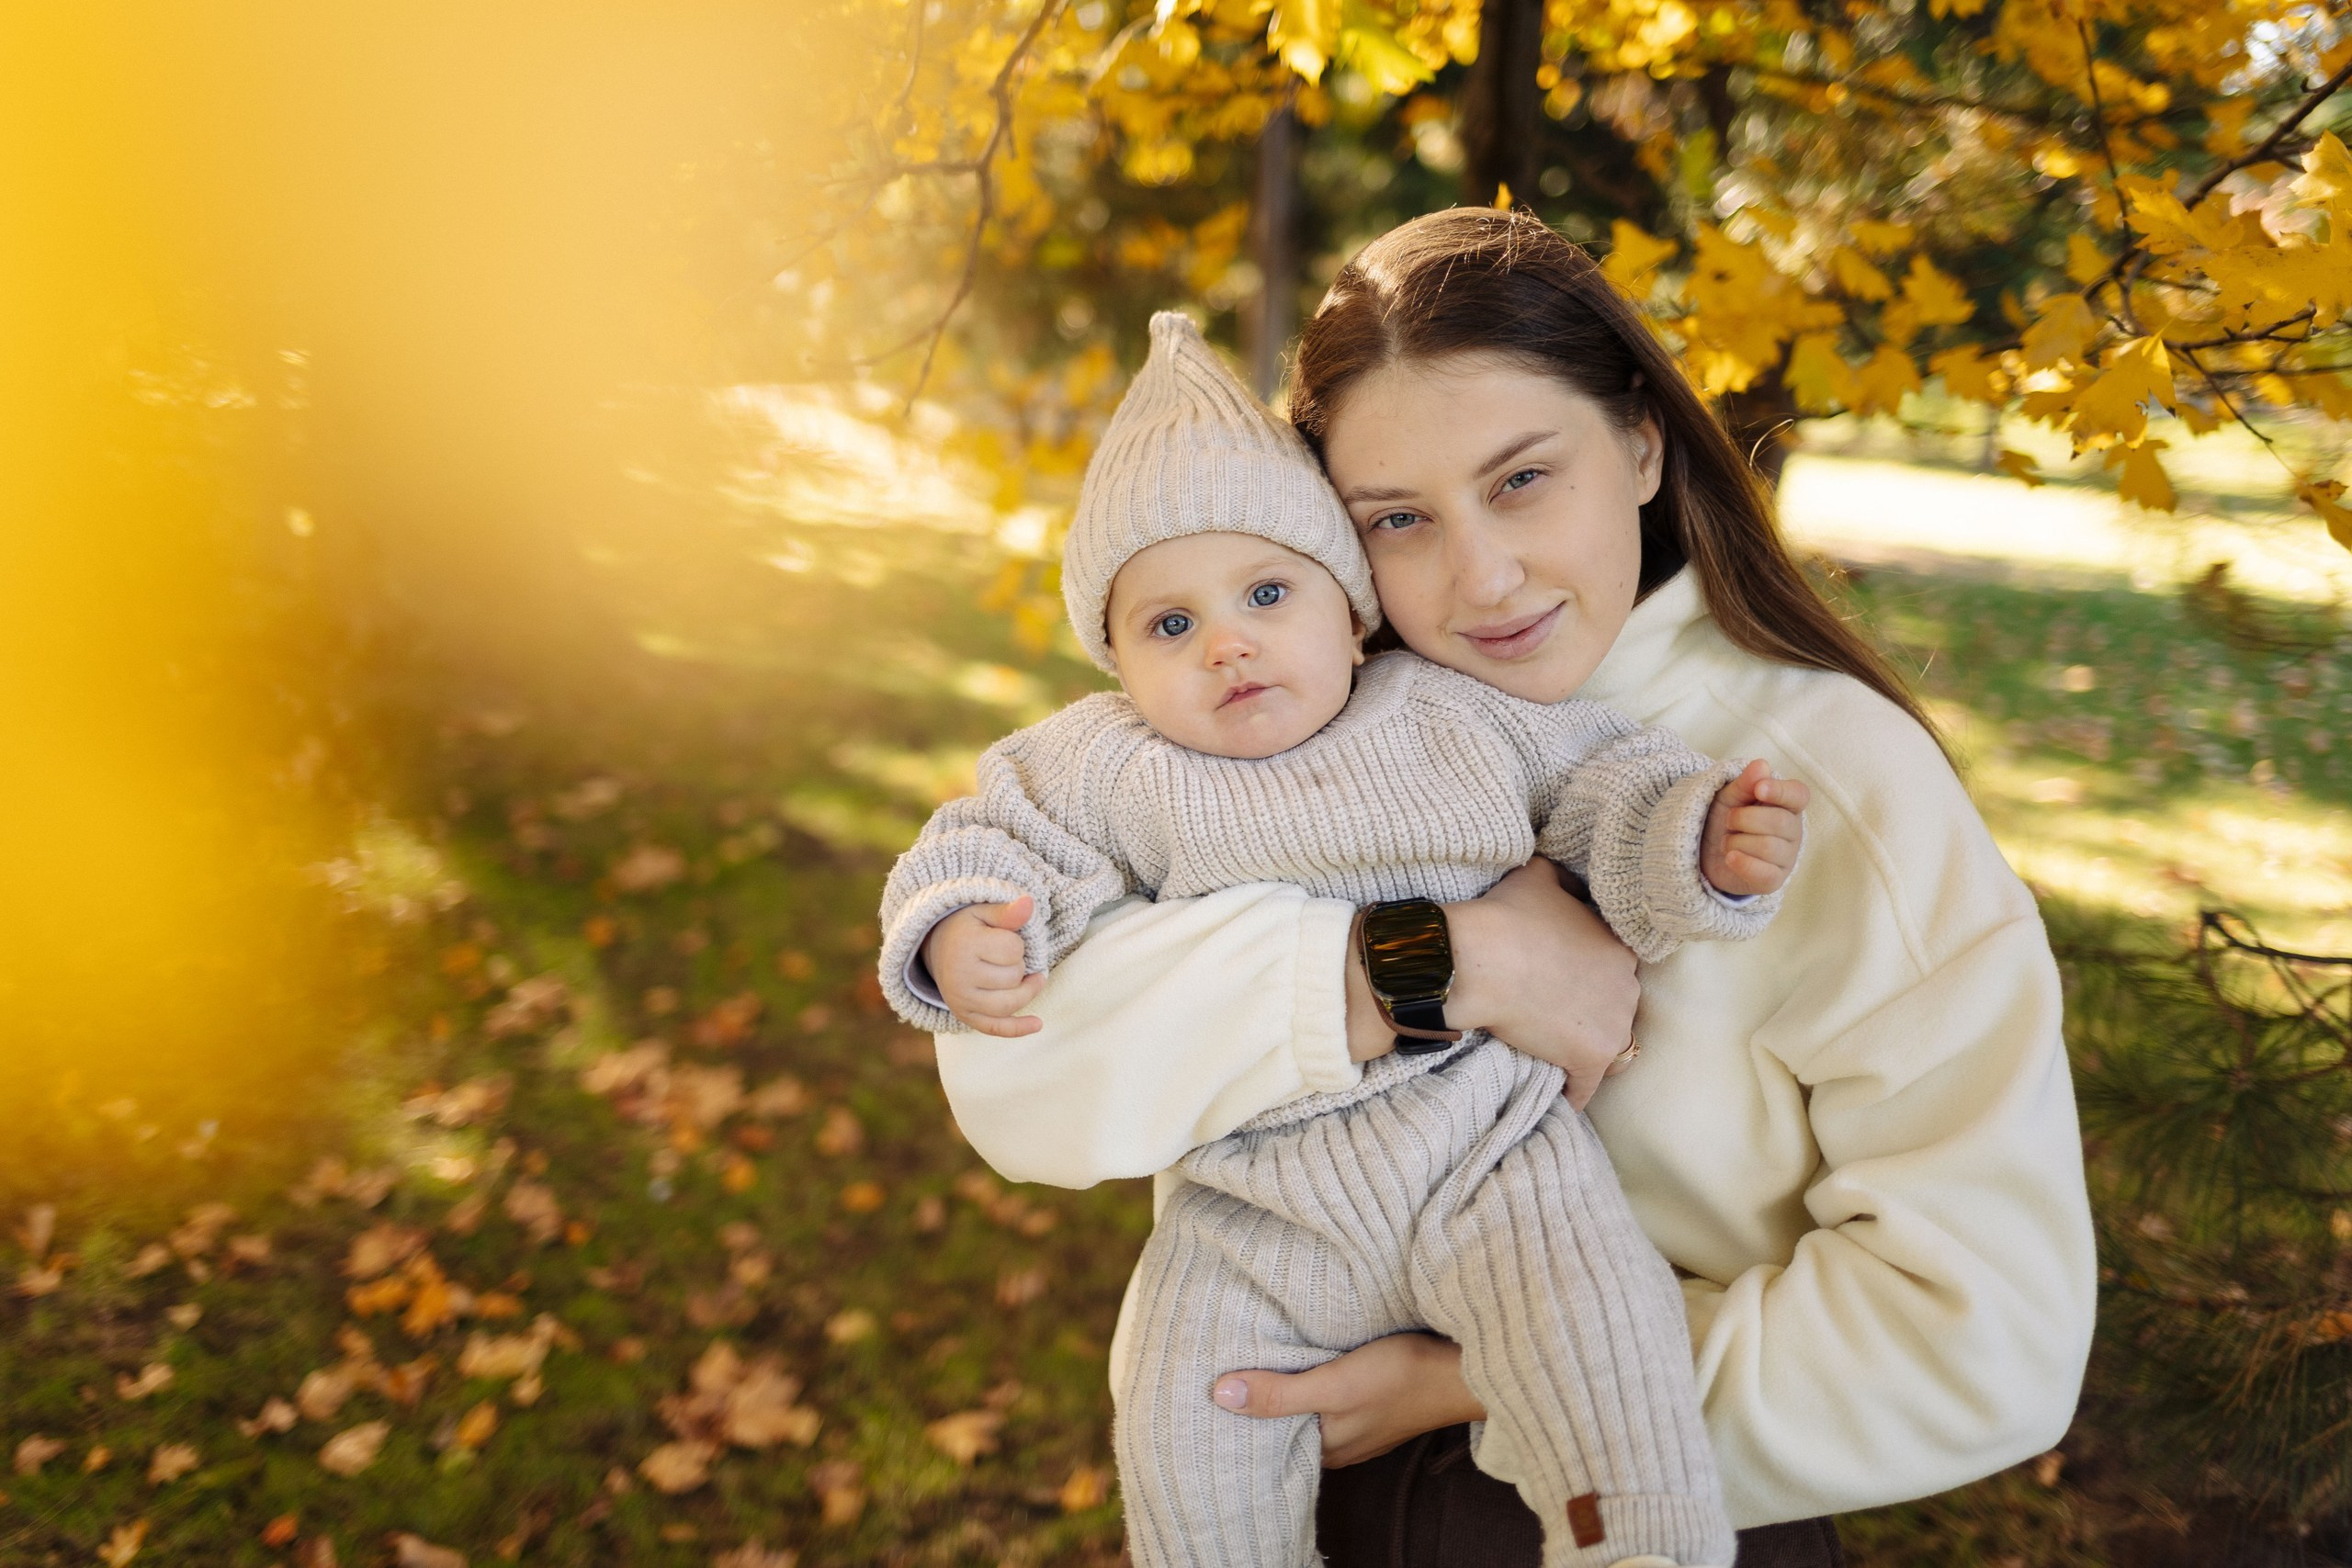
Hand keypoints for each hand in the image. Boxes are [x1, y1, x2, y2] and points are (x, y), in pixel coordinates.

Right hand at [921, 895, 1047, 1036]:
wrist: (937, 947)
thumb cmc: (967, 927)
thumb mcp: (984, 912)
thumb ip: (1007, 911)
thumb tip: (1028, 904)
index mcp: (965, 945)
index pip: (1014, 950)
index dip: (1018, 944)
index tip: (1006, 938)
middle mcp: (959, 975)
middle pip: (1013, 978)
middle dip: (1019, 966)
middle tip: (1007, 957)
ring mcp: (960, 999)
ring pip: (1009, 1004)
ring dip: (1025, 992)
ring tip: (1031, 979)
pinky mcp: (964, 1015)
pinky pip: (994, 1027)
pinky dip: (1017, 1028)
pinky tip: (1037, 1024)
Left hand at [1209, 1333, 1484, 1467]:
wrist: (1462, 1369)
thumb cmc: (1400, 1377)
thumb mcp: (1332, 1385)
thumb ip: (1279, 1394)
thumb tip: (1220, 1396)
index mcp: (1326, 1449)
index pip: (1270, 1443)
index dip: (1242, 1422)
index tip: (1210, 1396)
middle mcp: (1340, 1444)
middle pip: (1287, 1426)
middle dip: (1261, 1403)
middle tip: (1223, 1371)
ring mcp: (1360, 1423)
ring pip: (1309, 1409)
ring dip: (1288, 1389)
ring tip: (1254, 1361)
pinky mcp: (1375, 1400)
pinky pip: (1331, 1397)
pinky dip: (1314, 1381)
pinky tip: (1305, 1359)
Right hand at [1445, 860, 1638, 1109]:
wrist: (1480, 961)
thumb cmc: (1507, 916)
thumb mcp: (1540, 876)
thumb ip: (1564, 878)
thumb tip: (1570, 880)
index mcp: (1619, 946)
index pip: (1616, 967)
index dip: (1592, 974)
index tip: (1567, 979)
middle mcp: (1627, 986)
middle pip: (1618, 1007)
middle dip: (1595, 1011)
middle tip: (1558, 1013)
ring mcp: (1612, 1026)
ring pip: (1613, 1050)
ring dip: (1591, 1052)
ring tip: (1562, 1054)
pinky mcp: (1589, 1059)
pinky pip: (1586, 1087)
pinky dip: (1572, 1092)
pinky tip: (1559, 1096)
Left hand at [1700, 760, 1809, 896]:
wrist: (1707, 852)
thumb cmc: (1727, 818)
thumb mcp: (1731, 795)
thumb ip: (1745, 782)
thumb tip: (1761, 765)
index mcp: (1787, 805)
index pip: (1799, 795)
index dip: (1780, 791)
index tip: (1759, 789)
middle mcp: (1793, 831)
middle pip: (1778, 822)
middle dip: (1744, 818)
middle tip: (1729, 819)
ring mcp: (1786, 857)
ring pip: (1768, 847)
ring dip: (1737, 841)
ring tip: (1727, 840)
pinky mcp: (1773, 880)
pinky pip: (1763, 873)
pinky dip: (1742, 863)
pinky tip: (1729, 857)